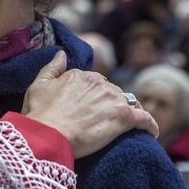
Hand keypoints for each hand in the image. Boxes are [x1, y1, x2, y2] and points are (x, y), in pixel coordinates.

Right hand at [21, 50, 158, 157]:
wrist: (48, 135)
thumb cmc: (40, 113)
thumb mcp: (38, 85)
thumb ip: (52, 67)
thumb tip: (62, 53)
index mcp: (82, 75)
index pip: (95, 82)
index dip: (92, 96)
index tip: (89, 108)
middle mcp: (100, 84)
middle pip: (113, 92)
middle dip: (110, 103)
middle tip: (103, 121)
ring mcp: (113, 100)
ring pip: (129, 103)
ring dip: (129, 112)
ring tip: (127, 127)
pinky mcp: (123, 118)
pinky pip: (145, 119)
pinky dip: (149, 125)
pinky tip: (151, 133)